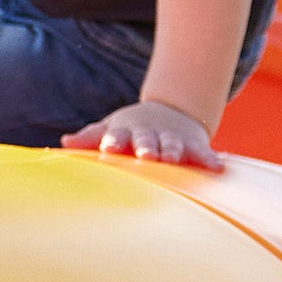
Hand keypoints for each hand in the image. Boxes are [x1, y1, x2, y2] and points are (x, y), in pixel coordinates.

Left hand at [68, 97, 221, 169]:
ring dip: (173, 151)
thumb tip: (63, 142)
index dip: (113, 142)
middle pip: (146, 140)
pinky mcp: (193, 145)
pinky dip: (210, 159)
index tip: (109, 150)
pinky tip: (218, 168)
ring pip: (172, 144)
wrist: (169, 114)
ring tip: (173, 158)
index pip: (116, 136)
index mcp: (125, 131)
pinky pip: (202, 153)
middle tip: (145, 156)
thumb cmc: (130, 130)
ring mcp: (171, 139)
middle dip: (146, 147)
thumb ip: (89, 138)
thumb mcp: (109, 130)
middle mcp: (149, 134)